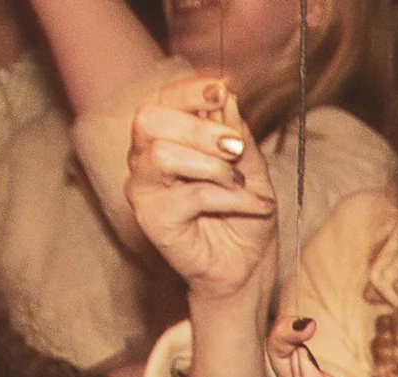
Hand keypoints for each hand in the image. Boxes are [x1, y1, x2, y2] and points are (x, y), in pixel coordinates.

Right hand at [125, 76, 276, 301]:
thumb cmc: (245, 213)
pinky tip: (254, 205)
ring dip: (213, 165)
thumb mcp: (252, 165)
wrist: (247, 264)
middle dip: (199, 128)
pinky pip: (190, 196)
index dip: (189, 90)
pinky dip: (229, 198)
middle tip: (236, 147)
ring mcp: (143, 187)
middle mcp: (145, 156)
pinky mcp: (151, 218)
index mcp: (166, 134)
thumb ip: (237, 131)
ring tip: (240, 182)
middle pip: (151, 119)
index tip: (222, 90)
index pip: (163, 98)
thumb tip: (227, 95)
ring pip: (163, 154)